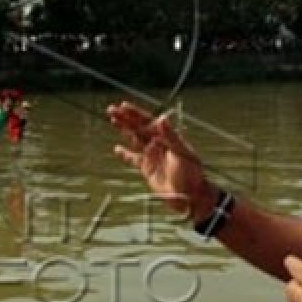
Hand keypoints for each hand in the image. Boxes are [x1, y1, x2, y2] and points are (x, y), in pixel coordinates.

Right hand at [107, 101, 216, 218]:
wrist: (190, 196)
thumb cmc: (191, 172)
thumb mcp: (182, 152)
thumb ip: (170, 135)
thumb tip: (161, 118)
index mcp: (166, 137)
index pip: (148, 121)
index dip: (135, 113)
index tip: (123, 106)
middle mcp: (158, 144)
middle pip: (138, 128)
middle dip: (125, 118)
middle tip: (110, 109)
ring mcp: (152, 155)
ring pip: (134, 139)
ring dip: (124, 130)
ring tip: (113, 121)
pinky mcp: (147, 169)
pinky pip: (134, 159)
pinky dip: (125, 154)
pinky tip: (117, 149)